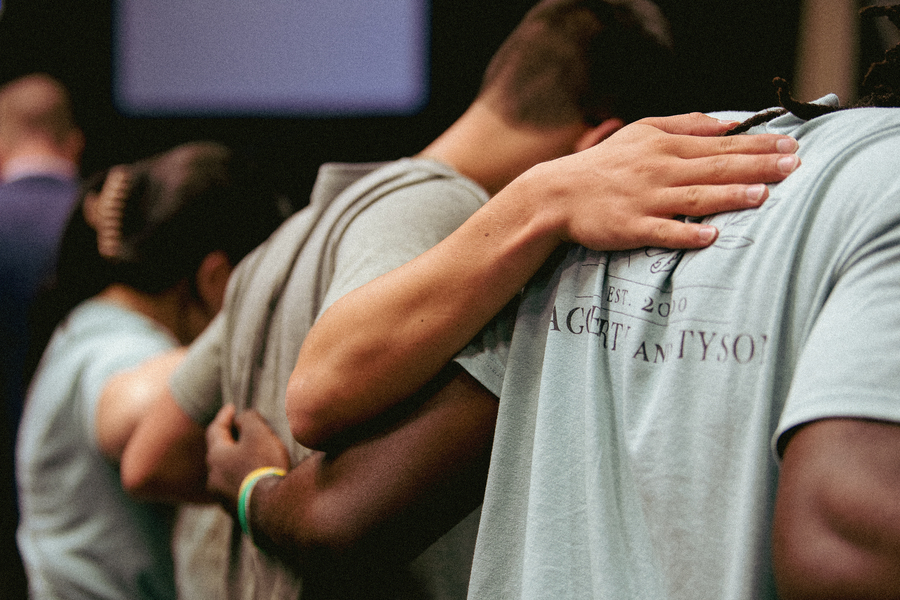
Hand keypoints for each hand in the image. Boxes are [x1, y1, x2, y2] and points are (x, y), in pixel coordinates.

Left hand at [205, 405, 290, 514]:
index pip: (215, 429)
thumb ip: (247, 419)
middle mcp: (213, 477)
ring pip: (228, 473)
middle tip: (243, 431)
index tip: (232, 407)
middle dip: (231, 440)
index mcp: (215, 456)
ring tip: (254, 456)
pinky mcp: (236, 511)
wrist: (271, 508)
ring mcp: (223, 497)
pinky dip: (245, 479)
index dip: (224, 416)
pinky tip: (258, 479)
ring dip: (238, 462)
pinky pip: (238, 488)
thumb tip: (241, 420)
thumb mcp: (258, 433)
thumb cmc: (263, 466)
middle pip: (220, 453)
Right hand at [511, 112, 800, 250]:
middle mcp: (659, 171)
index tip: (790, 144)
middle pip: (715, 168)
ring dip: (729, 196)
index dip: (757, 145)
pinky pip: (662, 232)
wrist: (558, 194)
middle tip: (793, 166)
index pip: (720, 144)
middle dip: (756, 166)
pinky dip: (686, 233)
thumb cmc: (605, 164)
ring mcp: (645, 201)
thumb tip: (726, 123)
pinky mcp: (630, 228)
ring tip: (762, 196)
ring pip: (694, 198)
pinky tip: (710, 236)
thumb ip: (684, 125)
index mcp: (664, 147)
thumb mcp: (642, 132)